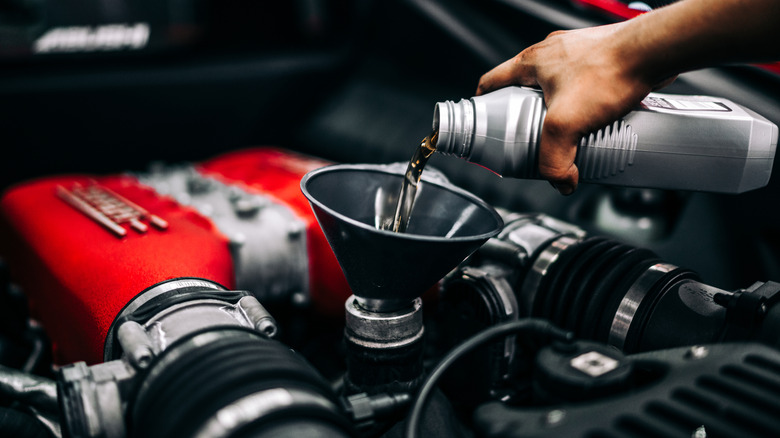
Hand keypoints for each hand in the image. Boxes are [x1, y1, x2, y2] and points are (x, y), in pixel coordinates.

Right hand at [476, 23, 668, 193]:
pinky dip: (587, 104)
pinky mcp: (603, 60)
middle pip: (525, 87)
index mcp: (531, 62)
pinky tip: (599, 120)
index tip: (484, 121)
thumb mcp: (566, 123)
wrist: (653, 51)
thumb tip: (559, 180)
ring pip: (558, 87)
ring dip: (560, 110)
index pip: (492, 82)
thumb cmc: (610, 69)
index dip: (484, 104)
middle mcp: (552, 54)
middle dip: (526, 114)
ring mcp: (578, 54)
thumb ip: (555, 158)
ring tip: (571, 132)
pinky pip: (586, 86)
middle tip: (533, 137)